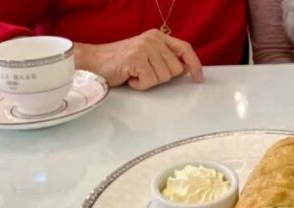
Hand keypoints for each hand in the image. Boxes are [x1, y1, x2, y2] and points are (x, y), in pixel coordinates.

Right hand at [75, 30, 203, 90]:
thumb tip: (185, 69)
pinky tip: (130, 78)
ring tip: (135, 74)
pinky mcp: (136, 59)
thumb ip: (165, 59)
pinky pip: (150, 81)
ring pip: (164, 77)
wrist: (95, 61)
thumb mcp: (147, 56)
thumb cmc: (121, 62)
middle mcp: (152, 39)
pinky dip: (140, 85)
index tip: (198, 78)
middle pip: (175, 69)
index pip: (185, 48)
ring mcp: (144, 48)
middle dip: (162, 77)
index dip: (194, 64)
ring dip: (149, 82)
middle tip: (145, 73)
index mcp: (157, 37)